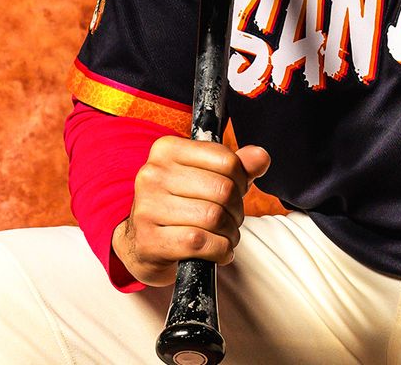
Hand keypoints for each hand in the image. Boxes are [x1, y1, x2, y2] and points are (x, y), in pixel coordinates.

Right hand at [112, 136, 270, 285]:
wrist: (140, 245)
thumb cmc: (176, 207)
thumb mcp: (204, 178)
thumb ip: (235, 166)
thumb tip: (260, 157)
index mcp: (166, 149)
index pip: (226, 160)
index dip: (241, 180)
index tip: (236, 192)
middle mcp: (153, 174)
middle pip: (223, 190)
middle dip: (236, 210)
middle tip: (231, 219)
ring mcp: (148, 207)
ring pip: (213, 217)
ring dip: (229, 233)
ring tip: (224, 236)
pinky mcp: (149, 239)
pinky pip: (200, 242)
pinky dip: (219, 250)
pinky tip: (217, 250)